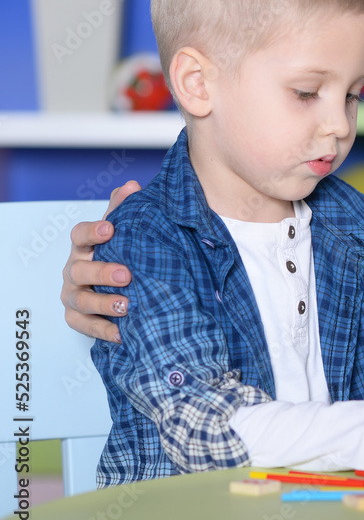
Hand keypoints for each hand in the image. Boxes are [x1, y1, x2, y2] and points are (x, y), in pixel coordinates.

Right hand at [61, 181, 141, 342]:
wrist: (112, 285)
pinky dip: (103, 331)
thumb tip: (132, 187)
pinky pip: (85, 327)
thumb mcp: (122, 231)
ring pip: (82, 301)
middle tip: (126, 274)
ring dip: (103, 304)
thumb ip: (123, 210)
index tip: (110, 228)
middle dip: (102, 272)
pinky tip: (123, 333)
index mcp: (83, 247)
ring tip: (127, 306)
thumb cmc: (117, 254)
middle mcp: (74, 270)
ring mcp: (73, 296)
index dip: (93, 231)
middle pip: (80, 270)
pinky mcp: (77, 318)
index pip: (79, 235)